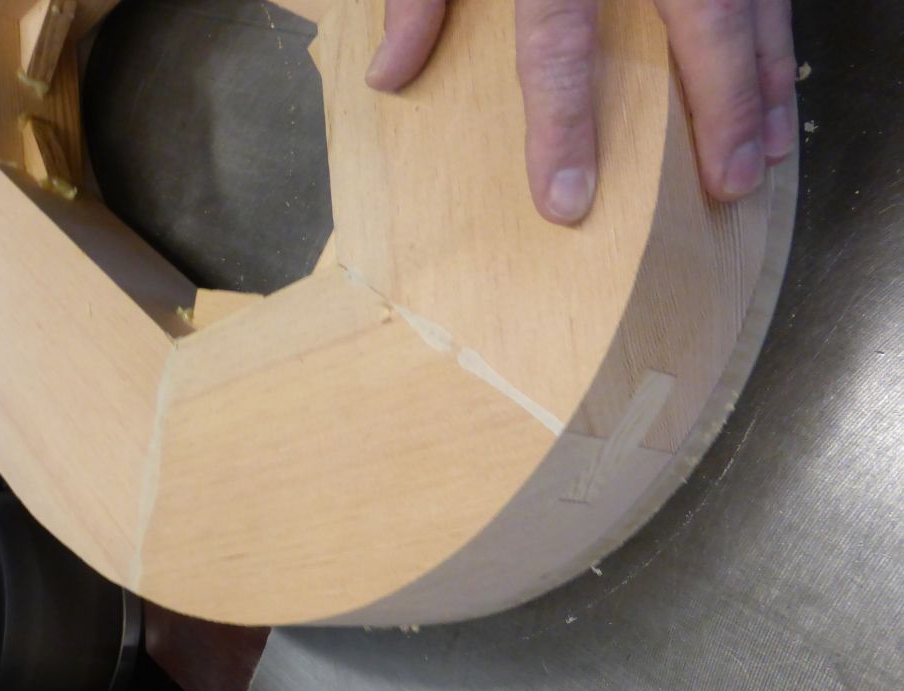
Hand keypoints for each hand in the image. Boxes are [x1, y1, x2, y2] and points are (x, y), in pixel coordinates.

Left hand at [366, 0, 796, 224]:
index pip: (559, 42)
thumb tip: (389, 74)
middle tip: (724, 188)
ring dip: (763, 76)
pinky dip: (774, 30)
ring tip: (761, 156)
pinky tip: (774, 84)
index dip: (563, 124)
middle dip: (716, 106)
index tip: (568, 198)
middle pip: (695, 19)